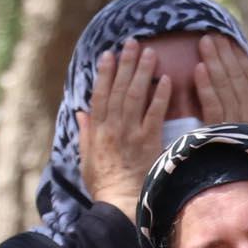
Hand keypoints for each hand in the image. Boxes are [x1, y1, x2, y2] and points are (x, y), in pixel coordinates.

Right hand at [77, 41, 171, 213]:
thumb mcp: (87, 159)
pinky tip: (166, 79)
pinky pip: (155, 113)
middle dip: (125, 63)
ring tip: (150, 52)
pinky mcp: (148, 142)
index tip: (108, 54)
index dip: (104, 72)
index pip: (100, 94)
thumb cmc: (105, 186)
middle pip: (118, 88)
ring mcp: (130, 133)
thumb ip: (85, 133)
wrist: (120, 205)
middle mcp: (112, 127)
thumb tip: (81, 112)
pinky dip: (160, 96)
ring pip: (135, 95)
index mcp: (97, 130)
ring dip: (142, 72)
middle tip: (132, 42)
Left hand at [189, 33, 247, 126]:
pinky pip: (212, 105)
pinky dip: (205, 87)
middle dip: (225, 53)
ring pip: (223, 86)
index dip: (241, 59)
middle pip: (235, 77)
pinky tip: (198, 68)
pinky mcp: (218, 132)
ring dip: (214, 61)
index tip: (232, 41)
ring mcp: (234, 121)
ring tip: (205, 41)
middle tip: (214, 33)